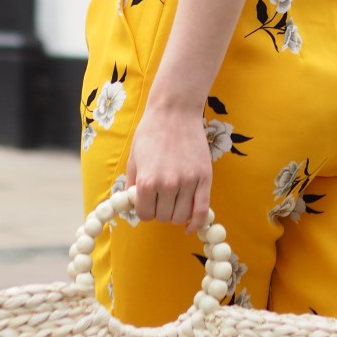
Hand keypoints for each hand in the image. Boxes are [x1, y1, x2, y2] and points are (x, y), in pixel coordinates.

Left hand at [126, 101, 211, 232]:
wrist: (175, 111)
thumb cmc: (151, 132)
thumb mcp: (133, 159)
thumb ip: (132, 186)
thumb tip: (134, 206)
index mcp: (147, 181)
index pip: (145, 215)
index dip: (145, 210)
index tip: (147, 203)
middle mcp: (168, 184)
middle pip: (164, 217)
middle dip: (160, 211)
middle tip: (160, 198)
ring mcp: (189, 181)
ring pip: (182, 216)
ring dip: (176, 213)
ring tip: (174, 201)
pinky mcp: (205, 177)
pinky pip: (202, 210)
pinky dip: (197, 222)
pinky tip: (191, 225)